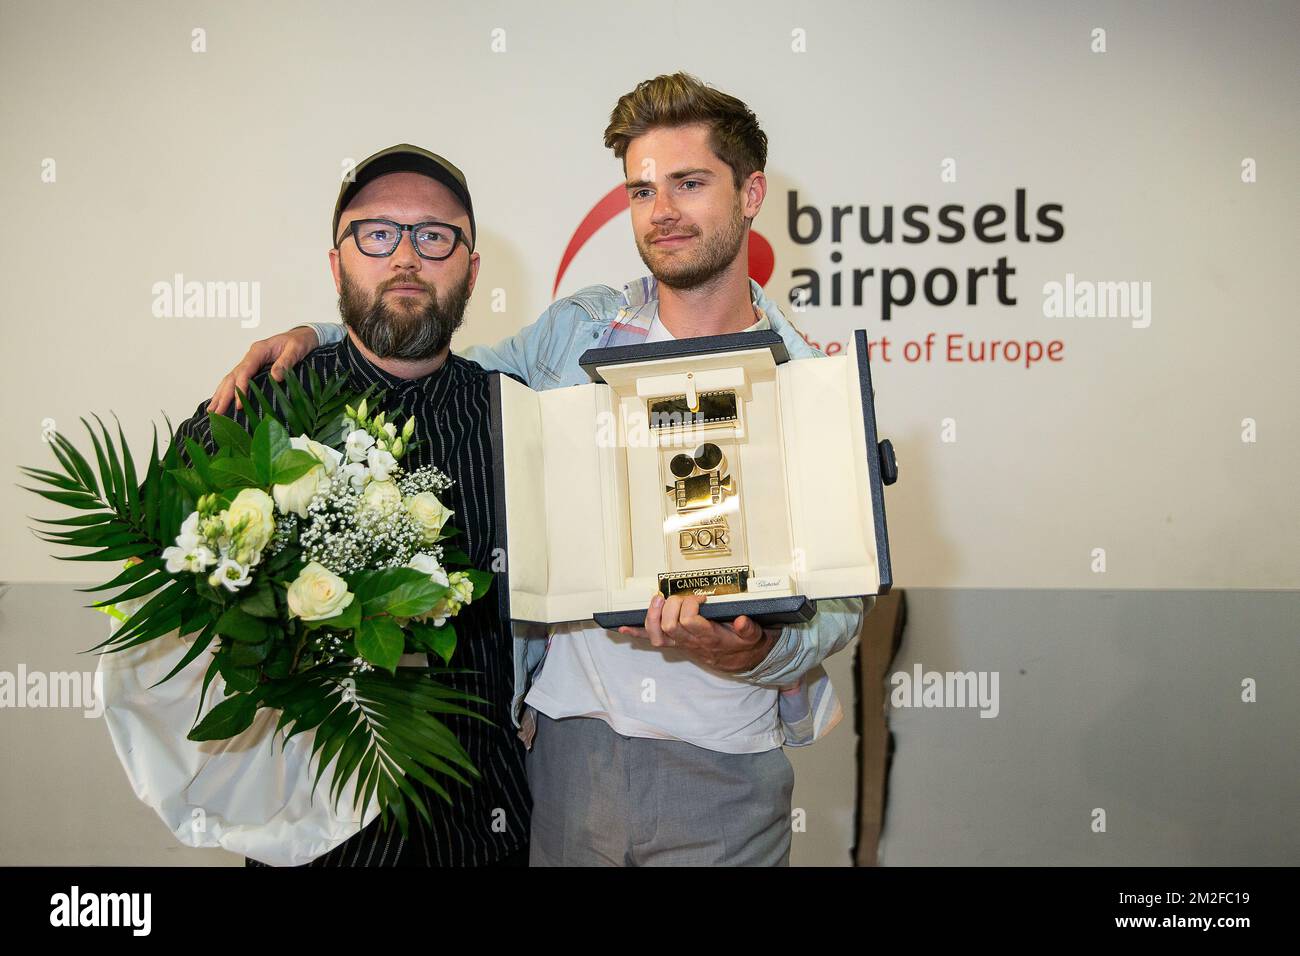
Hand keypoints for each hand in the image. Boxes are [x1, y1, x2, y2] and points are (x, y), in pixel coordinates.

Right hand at [207, 326, 319, 414]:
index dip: (240, 387)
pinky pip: (237, 380)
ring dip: (221, 395)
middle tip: (216, 413)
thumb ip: (286, 361)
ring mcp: (251, 362)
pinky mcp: (254, 369)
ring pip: (231, 379)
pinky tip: (221, 401)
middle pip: (233, 376)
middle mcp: (251, 356)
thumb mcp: (296, 349)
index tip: (238, 403)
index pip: (245, 370)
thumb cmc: (300, 341)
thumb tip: (275, 376)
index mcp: (259, 350)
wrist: (304, 336)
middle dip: (224, 395)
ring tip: (212, 411)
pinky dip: (227, 391)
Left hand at [618, 593, 779, 672]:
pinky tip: (624, 628)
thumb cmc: (742, 644)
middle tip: (680, 597)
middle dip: (671, 606)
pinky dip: (637, 633)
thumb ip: (748, 628)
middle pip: (669, 625)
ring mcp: (680, 644)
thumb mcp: (753, 636)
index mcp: (709, 638)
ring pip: (657, 634)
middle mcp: (691, 642)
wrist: (739, 660)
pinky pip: (652, 640)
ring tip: (656, 600)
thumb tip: (741, 620)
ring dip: (652, 616)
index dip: (691, 605)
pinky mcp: (675, 643)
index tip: (701, 598)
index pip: (689, 621)